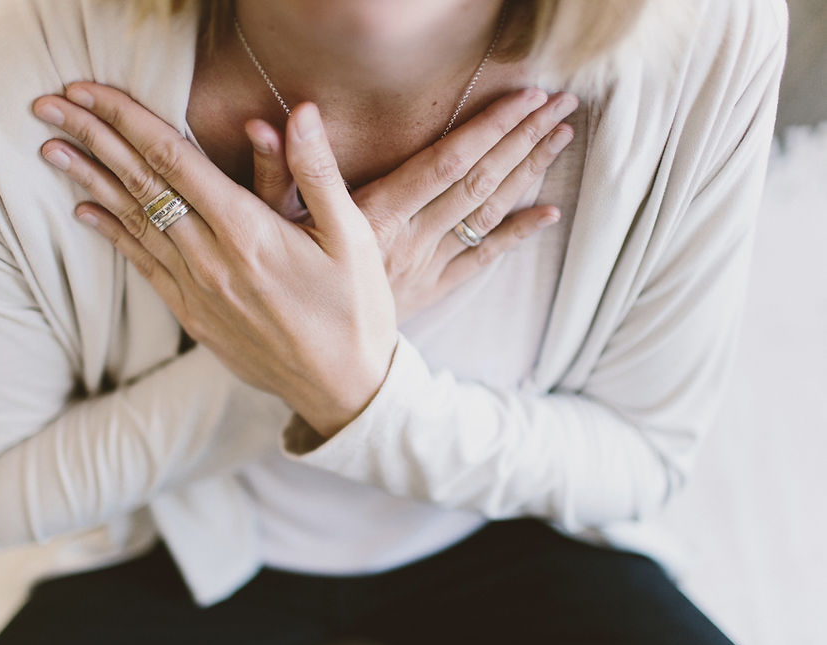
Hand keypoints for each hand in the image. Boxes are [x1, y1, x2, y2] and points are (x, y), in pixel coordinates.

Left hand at [33, 84, 396, 436]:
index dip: (126, 118)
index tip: (88, 88)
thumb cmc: (356, 310)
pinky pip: (142, 266)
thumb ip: (318, 173)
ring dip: (89, 180)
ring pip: (132, 222)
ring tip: (50, 147)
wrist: (343, 390)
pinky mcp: (194, 317)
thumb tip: (299, 112)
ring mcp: (197, 291)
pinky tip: (85, 212)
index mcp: (249, 232)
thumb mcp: (353, 237)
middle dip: (92, 137)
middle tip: (48, 103)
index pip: (174, 160)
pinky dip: (112, 234)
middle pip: (140, 185)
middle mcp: (211, 259)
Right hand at [244, 89, 578, 321]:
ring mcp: (426, 266)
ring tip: (561, 136)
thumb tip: (282, 119)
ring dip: (526, 174)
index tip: (526, 97)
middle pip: (478, 183)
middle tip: (564, 103)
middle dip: (522, 139)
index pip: (445, 164)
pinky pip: (481, 260)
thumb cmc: (284, 280)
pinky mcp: (432, 287)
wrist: (309, 355)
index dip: (488, 128)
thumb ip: (278, 171)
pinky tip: (547, 212)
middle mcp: (411, 239)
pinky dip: (515, 236)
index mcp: (377, 217)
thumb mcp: (272, 224)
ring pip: (486, 214)